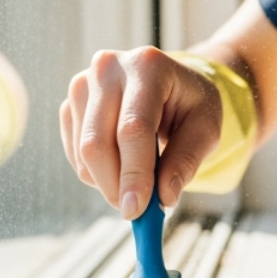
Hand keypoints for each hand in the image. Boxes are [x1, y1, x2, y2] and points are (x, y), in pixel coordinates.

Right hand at [58, 47, 222, 217]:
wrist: (171, 84)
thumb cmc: (191, 104)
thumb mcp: (206, 129)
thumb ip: (187, 161)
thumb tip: (164, 197)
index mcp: (147, 66)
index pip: (133, 129)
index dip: (134, 173)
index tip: (137, 210)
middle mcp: (108, 68)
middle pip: (98, 142)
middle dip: (116, 186)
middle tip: (136, 211)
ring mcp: (83, 84)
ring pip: (83, 153)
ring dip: (109, 182)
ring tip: (139, 179)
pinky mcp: (70, 104)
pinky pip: (75, 154)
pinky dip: (97, 172)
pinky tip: (122, 164)